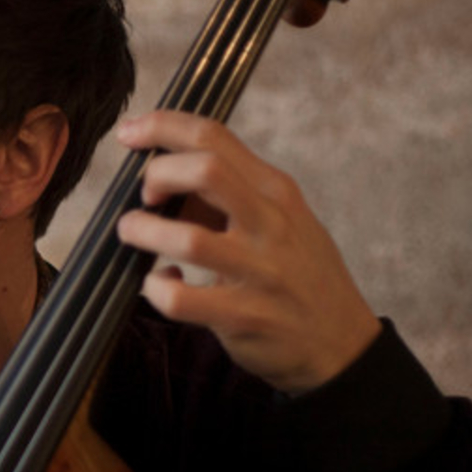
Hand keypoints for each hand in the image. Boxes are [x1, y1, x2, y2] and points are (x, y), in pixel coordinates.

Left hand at [115, 110, 380, 392]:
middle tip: (144, 196)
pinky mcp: (244, 316)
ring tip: (134, 233)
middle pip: (205, 171)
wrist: (341, 344)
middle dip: (158, 174)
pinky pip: (179, 299)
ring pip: (187, 238)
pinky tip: (162, 283)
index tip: (129, 133)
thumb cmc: (299, 275)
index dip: (162, 127)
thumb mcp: (279, 221)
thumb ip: (229, 196)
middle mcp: (270, 224)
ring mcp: (260, 272)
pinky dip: (156, 288)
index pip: (214, 137)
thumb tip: (164, 174)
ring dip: (144, 231)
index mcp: (275, 191)